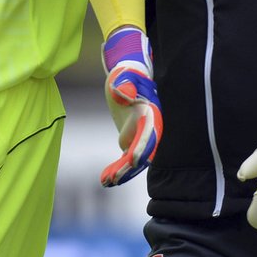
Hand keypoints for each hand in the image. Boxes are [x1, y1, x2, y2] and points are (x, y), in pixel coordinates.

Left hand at [99, 26, 162, 186]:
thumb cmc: (128, 74)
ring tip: (106, 182)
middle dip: (130, 167)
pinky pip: (126, 158)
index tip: (133, 160)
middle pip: (143, 151)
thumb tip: (122, 94)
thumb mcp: (125, 76)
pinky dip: (116, 169)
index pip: (149, 132)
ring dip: (122, 172)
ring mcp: (141, 136)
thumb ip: (125, 83)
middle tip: (114, 178)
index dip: (142, 146)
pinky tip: (104, 180)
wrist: (127, 78)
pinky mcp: (132, 140)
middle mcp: (150, 128)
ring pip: (134, 159)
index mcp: (152, 112)